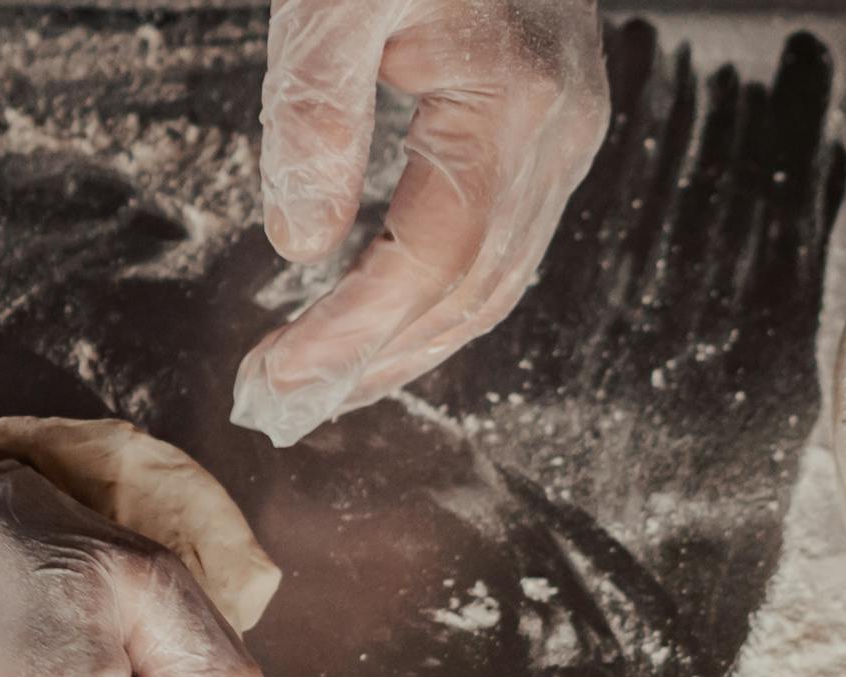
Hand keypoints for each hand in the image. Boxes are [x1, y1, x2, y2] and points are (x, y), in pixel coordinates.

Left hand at [233, 0, 609, 446]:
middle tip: (282, 406)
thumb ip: (315, 116)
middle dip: (376, 363)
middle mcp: (562, 129)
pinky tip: (375, 317)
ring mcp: (569, 131)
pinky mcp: (553, 125)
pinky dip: (435, 297)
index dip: (353, 332)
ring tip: (321, 384)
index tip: (276, 373)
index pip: (433, 260)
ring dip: (406, 346)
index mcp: (515, 101)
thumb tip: (300, 243)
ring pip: (495, 280)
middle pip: (473, 292)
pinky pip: (500, 242)